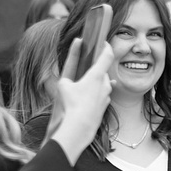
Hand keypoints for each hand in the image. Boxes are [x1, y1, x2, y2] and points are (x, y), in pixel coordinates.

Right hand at [49, 40, 114, 158]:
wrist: (79, 127)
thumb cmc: (70, 105)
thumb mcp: (63, 85)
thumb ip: (68, 75)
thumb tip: (69, 70)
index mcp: (96, 75)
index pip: (106, 55)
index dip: (106, 47)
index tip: (104, 42)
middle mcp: (105, 84)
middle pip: (104, 71)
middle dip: (97, 68)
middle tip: (89, 65)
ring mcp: (106, 96)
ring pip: (104, 84)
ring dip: (97, 81)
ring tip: (85, 85)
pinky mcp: (105, 106)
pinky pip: (103, 95)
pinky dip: (97, 93)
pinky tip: (89, 96)